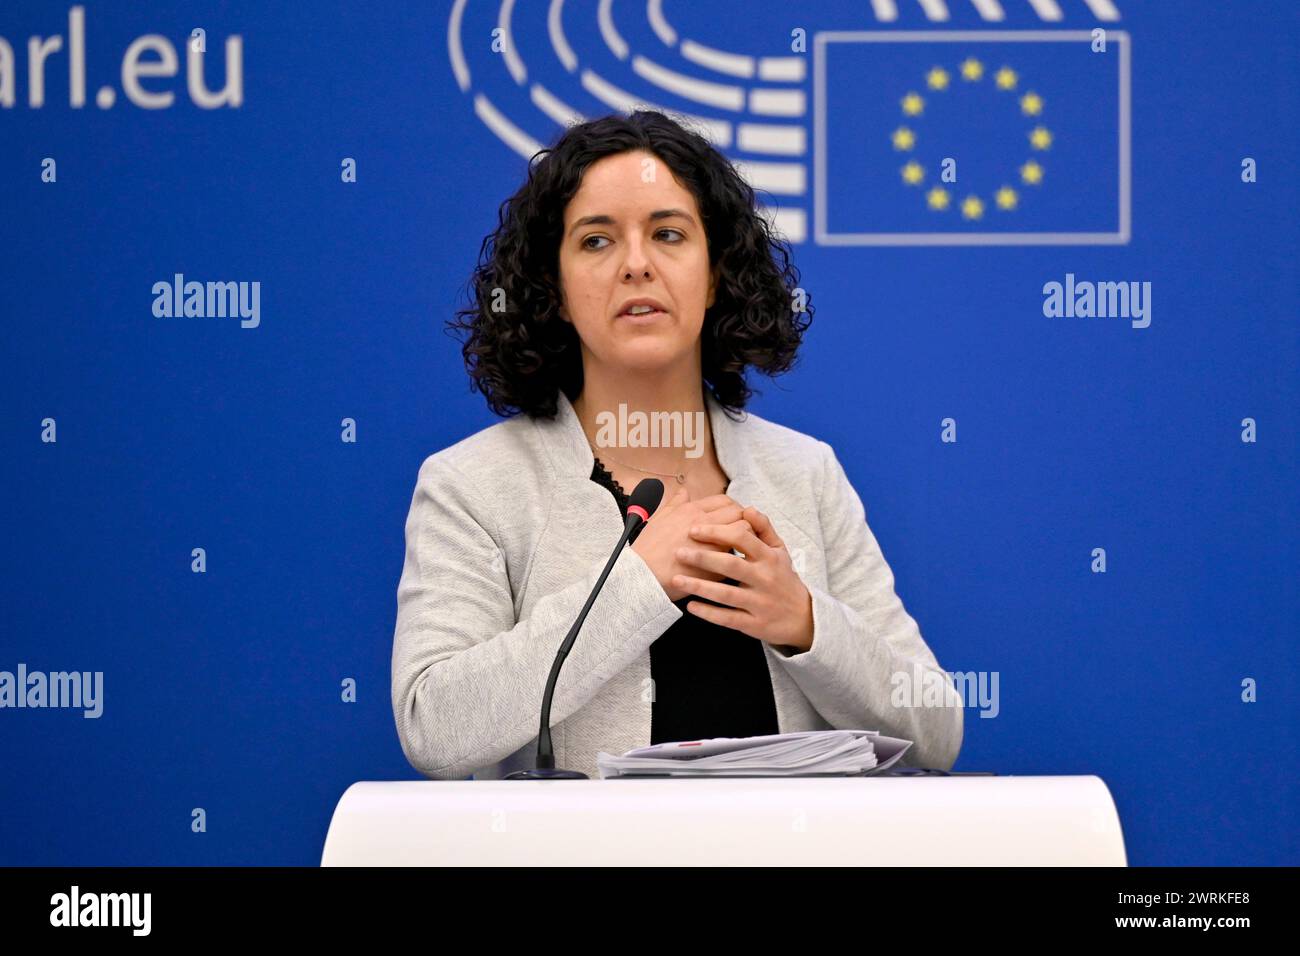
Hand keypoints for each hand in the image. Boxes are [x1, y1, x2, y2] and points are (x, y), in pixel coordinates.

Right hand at [631, 487, 753, 602]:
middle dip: (744, 520)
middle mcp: (705, 524)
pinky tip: (733, 563)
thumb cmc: (648, 549)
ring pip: (745, 533)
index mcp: (692, 511)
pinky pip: (738, 556)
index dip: (733, 508)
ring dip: (746, 538)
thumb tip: (684, 492)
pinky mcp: (717, 566)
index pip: (725, 501)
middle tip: (742, 531)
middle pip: (739, 513)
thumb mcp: (658, 518)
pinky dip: (739, 557)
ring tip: (740, 546)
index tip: (732, 516)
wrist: (643, 575)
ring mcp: (713, 544)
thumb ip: (674, 503)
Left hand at [672, 506, 814, 652]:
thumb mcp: (780, 550)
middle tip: (678, 552)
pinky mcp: (754, 624)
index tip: (694, 529)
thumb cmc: (784, 578)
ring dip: (700, 586)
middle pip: (731, 564)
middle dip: (703, 557)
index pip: (742, 538)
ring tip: (676, 579)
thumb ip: (763, 528)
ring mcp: (759, 602)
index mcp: (769, 557)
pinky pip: (728, 618)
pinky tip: (691, 606)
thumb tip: (747, 508)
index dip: (717, 532)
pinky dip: (709, 613)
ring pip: (727, 593)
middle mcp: (765, 578)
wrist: (804, 617)